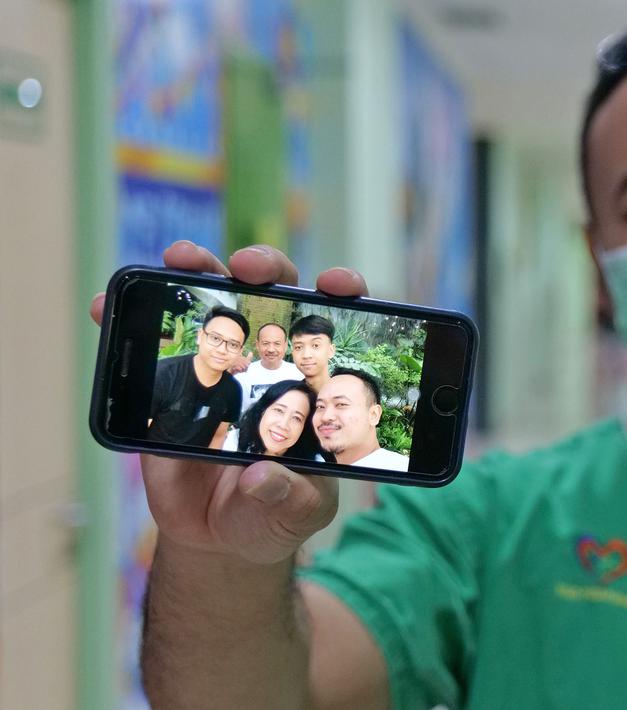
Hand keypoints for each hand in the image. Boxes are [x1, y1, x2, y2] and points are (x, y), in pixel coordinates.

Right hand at [90, 241, 369, 564]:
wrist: (219, 536)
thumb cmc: (274, 514)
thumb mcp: (297, 513)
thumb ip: (290, 498)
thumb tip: (264, 476)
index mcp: (314, 384)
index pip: (337, 327)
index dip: (344, 296)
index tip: (339, 285)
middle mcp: (271, 364)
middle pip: (274, 298)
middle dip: (266, 271)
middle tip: (249, 269)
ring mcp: (219, 369)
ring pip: (213, 307)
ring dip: (198, 271)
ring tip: (181, 260)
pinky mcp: (172, 387)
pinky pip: (149, 347)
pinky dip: (126, 319)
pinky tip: (108, 308)